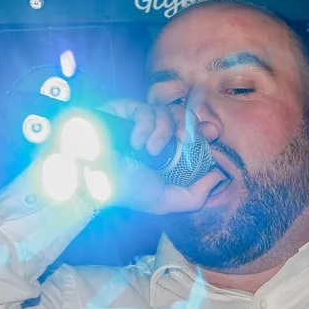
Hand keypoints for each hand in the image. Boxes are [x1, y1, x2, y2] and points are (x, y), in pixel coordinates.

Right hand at [98, 100, 225, 215]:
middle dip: (189, 124)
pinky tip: (137, 143)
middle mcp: (152, 134)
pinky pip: (143, 107)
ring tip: (151, 151)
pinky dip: (145, 125)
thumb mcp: (163, 201)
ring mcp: (136, 121)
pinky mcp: (121, 110)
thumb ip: (193, 196)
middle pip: (181, 116)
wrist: (91, 180)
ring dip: (162, 131)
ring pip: (164, 111)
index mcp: (163, 153)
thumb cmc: (123, 191)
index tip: (213, 132)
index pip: (189, 133)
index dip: (202, 128)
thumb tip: (218, 178)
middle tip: (186, 138)